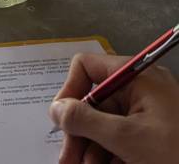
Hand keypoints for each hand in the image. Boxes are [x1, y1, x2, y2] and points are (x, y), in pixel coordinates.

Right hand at [49, 53, 178, 163]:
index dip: (70, 90)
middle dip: (77, 131)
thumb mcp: (127, 138)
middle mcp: (140, 90)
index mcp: (137, 78)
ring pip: (102, 124)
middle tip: (66, 159)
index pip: (88, 67)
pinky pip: (118, 139)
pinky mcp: (151, 136)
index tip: (61, 120)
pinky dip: (106, 155)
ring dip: (88, 148)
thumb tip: (55, 109)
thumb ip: (85, 120)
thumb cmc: (176, 153)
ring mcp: (147, 114)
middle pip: (92, 102)